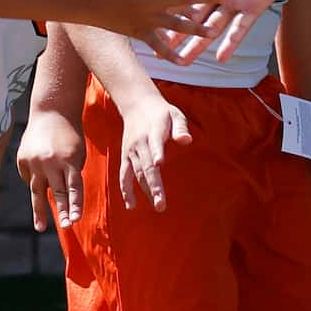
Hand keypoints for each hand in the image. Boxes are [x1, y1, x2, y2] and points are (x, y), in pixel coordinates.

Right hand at [17, 109, 86, 231]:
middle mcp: (50, 162)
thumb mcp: (78, 153)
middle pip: (57, 192)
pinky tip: (39, 179)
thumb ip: (72, 173)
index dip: (75, 205)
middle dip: (62, 211)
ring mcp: (34, 161)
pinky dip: (35, 182)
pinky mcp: (22, 159)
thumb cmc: (70, 135)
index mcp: (68, 159)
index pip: (74, 187)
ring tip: (41, 227)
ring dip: (40, 211)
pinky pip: (29, 178)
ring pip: (37, 191)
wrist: (51, 111)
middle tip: (65, 227)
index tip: (75, 220)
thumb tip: (63, 198)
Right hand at [117, 97, 191, 212]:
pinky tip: (131, 206)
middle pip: (147, 167)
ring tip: (157, 206)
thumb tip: (186, 140)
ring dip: (145, 191)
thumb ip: (181, 127)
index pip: (155, 144)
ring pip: (137, 174)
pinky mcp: (125, 157)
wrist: (136, 105)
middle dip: (154, 185)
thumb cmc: (161, 113)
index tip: (160, 162)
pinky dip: (126, 190)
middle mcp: (140, 144)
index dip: (157, 152)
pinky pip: (124, 176)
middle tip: (161, 203)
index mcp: (153, 131)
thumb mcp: (175, 114)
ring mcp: (131, 152)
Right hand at [154, 0, 298, 63]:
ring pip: (213, 26)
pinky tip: (220, 57)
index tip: (146, 17)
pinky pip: (240, 28)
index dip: (165, 4)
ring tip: (184, 61)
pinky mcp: (254, 5)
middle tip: (158, 50)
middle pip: (193, 15)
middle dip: (177, 32)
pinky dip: (231, 42)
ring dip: (200, 44)